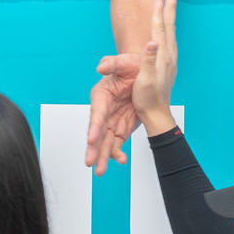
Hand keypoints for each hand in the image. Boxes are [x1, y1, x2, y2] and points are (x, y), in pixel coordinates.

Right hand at [84, 52, 141, 174]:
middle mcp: (103, 111)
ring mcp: (111, 121)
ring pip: (104, 141)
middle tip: (90, 162)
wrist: (143, 73)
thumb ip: (111, 63)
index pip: (96, 113)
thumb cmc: (131, 66)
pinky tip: (121, 160)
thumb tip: (101, 67)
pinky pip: (117, 143)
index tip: (91, 139)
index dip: (94, 126)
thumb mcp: (124, 62)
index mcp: (101, 95)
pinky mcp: (120, 128)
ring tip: (100, 171)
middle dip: (93, 148)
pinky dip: (117, 152)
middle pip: (97, 132)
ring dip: (103, 156)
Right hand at [131, 0, 180, 135]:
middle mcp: (168, 56)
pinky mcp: (168, 65)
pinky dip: (169, 29)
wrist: (157, 114)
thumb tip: (152, 42)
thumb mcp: (145, 80)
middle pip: (168, 26)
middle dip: (169, 7)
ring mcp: (170, 60)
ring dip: (170, 16)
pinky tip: (168, 29)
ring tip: (171, 3)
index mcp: (161, 57)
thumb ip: (148, 60)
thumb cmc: (147, 99)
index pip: (159, 28)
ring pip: (170, 32)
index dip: (159, 11)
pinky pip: (170, 40)